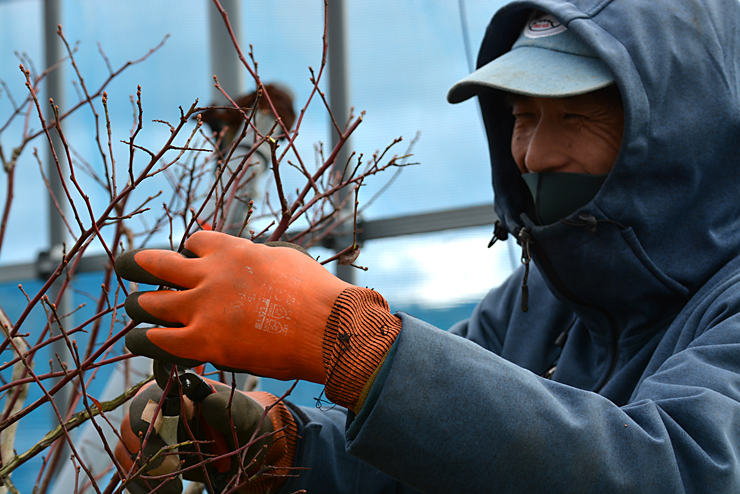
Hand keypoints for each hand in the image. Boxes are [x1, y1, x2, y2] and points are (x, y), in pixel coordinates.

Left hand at [115, 231, 350, 382]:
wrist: (328, 326)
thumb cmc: (315, 292)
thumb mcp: (283, 257)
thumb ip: (255, 254)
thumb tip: (246, 251)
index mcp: (230, 248)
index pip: (191, 241)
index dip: (187, 252)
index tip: (188, 261)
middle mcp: (209, 274)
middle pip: (155, 264)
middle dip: (137, 265)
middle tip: (127, 266)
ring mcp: (203, 308)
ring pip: (148, 303)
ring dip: (139, 305)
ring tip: (135, 308)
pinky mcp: (204, 341)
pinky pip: (157, 340)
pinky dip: (144, 339)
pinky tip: (138, 340)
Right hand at [115, 377, 292, 493]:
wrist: (244, 447)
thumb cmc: (243, 423)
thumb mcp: (244, 415)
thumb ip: (227, 408)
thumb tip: (207, 403)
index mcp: (178, 391)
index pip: (150, 397)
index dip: (148, 416)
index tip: (162, 439)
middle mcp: (157, 410)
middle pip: (130, 425)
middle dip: (145, 450)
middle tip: (170, 470)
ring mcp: (149, 435)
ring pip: (124, 450)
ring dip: (142, 472)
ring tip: (172, 488)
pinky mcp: (148, 458)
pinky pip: (129, 471)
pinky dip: (139, 485)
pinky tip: (164, 492)